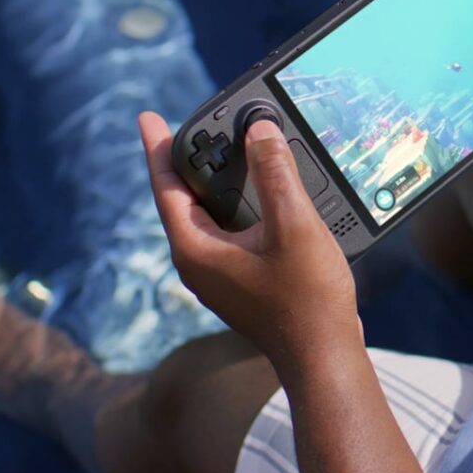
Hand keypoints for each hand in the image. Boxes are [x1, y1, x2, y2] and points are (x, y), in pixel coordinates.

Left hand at [138, 112, 360, 381]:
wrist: (324, 356)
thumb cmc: (307, 300)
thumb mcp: (293, 226)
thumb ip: (275, 174)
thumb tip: (260, 132)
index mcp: (196, 249)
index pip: (166, 186)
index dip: (158, 146)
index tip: (148, 116)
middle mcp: (198, 264)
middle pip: (184, 199)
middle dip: (190, 161)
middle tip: (200, 126)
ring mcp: (219, 277)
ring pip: (208, 217)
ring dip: (217, 184)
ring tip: (228, 152)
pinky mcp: (240, 284)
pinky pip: (228, 234)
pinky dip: (237, 207)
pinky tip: (263, 196)